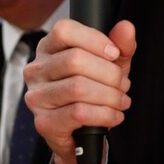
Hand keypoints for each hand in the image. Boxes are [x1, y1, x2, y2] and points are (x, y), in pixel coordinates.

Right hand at [24, 19, 135, 163]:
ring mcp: (37, 97)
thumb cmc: (93, 92)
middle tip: (123, 84)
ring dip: (110, 96)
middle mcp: (36, 70)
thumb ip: (120, 45)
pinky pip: (78, 113)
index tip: (114, 53)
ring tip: (121, 100)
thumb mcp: (110, 65)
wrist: (82, 136)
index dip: (94, 40)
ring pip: (78, 88)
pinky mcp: (44, 122)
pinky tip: (114, 115)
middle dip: (109, 73)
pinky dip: (104, 114)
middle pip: (75, 60)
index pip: (64, 30)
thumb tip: (126, 27)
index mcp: (48, 48)